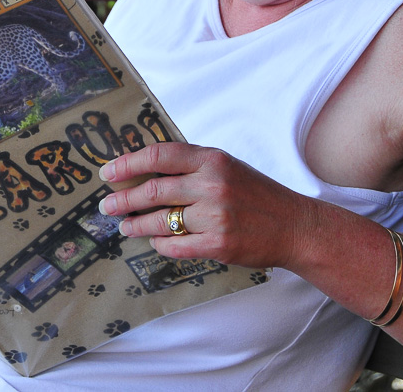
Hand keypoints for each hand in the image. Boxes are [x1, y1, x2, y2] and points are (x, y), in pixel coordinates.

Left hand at [97, 143, 315, 269]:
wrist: (295, 226)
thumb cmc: (256, 194)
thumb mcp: (226, 167)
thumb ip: (190, 166)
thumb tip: (143, 171)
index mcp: (211, 160)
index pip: (158, 155)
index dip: (127, 163)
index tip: (108, 173)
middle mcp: (211, 185)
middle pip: (152, 191)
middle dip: (123, 200)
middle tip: (107, 206)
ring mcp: (215, 217)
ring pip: (160, 222)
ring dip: (136, 225)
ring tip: (125, 226)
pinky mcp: (218, 245)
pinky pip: (175, 246)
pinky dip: (159, 245)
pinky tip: (154, 242)